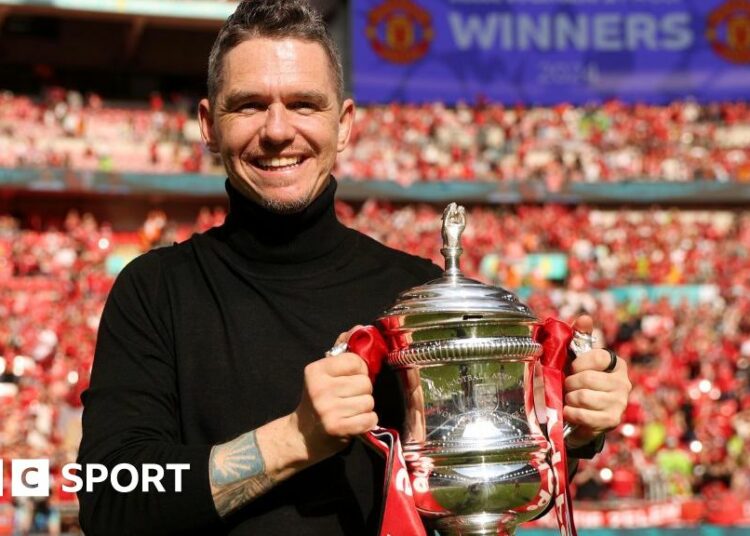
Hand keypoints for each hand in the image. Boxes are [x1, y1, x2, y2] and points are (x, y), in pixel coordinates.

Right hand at [289, 327, 376, 462]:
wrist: (301, 436)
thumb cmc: (318, 399)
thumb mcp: (324, 372)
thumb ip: (342, 349)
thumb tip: (360, 328)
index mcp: (316, 370)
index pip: (356, 361)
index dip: (360, 370)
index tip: (350, 379)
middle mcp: (320, 388)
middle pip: (365, 383)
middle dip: (363, 391)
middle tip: (349, 397)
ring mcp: (328, 409)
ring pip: (369, 401)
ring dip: (365, 407)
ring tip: (350, 410)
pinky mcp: (337, 428)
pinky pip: (369, 419)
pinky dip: (366, 421)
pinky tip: (354, 422)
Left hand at [563, 315, 631, 447]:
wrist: (583, 416)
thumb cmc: (580, 382)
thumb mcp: (579, 358)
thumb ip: (581, 336)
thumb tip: (584, 318)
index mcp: (617, 364)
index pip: (597, 356)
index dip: (578, 363)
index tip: (572, 369)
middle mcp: (623, 383)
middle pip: (587, 378)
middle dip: (570, 383)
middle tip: (566, 387)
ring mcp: (619, 403)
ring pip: (583, 396)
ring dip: (569, 398)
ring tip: (569, 399)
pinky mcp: (611, 420)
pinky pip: (583, 414)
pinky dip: (570, 413)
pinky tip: (569, 411)